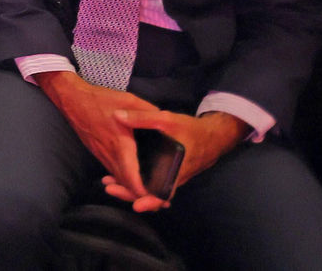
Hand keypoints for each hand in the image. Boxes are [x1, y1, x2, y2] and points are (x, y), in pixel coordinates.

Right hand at [37, 72, 159, 202]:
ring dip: (130, 186)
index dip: (142, 191)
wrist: (72, 100)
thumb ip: (148, 113)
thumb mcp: (129, 100)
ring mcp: (101, 154)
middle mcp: (109, 154)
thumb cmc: (101, 100)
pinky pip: (111, 169)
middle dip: (140, 194)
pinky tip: (132, 175)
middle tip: (159, 201)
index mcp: (120, 143)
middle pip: (124, 182)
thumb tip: (165, 122)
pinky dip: (122, 177)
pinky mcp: (97, 152)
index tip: (156, 198)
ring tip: (149, 191)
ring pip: (117, 177)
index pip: (130, 175)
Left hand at [102, 111, 247, 211]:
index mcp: (176, 170)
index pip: (164, 194)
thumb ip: (142, 118)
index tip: (136, 205)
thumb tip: (117, 116)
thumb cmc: (191, 130)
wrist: (212, 136)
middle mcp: (173, 178)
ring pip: (150, 189)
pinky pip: (152, 183)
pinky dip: (137, 181)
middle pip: (151, 195)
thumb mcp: (168, 119)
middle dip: (130, 194)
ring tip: (109, 182)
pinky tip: (120, 175)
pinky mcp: (167, 173)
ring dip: (130, 188)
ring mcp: (170, 177)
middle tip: (110, 188)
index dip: (150, 201)